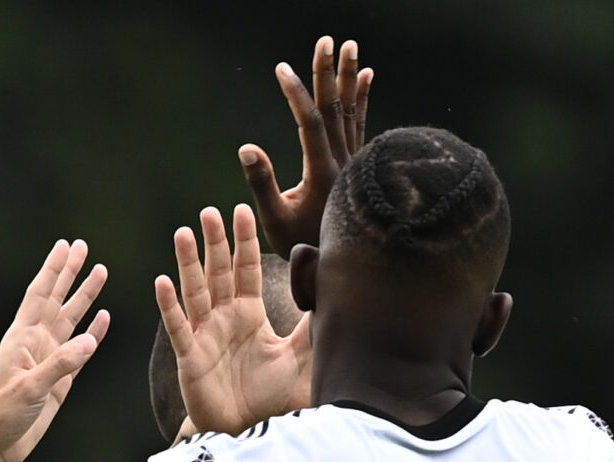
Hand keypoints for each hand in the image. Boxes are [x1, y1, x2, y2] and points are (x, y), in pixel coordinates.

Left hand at [0, 239, 111, 461]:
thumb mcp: (29, 388)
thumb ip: (60, 365)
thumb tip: (90, 341)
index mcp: (22, 338)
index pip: (40, 295)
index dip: (53, 270)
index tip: (65, 246)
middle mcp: (35, 343)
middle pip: (56, 299)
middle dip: (70, 273)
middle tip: (83, 247)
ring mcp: (48, 360)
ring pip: (71, 320)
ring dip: (85, 297)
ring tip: (100, 273)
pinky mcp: (58, 381)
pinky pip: (80, 351)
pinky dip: (93, 334)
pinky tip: (103, 319)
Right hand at [154, 204, 311, 435]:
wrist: (245, 432)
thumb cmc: (268, 396)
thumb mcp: (299, 357)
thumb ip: (310, 326)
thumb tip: (330, 291)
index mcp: (249, 314)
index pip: (247, 269)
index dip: (244, 242)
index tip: (241, 210)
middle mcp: (224, 319)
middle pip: (218, 273)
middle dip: (214, 242)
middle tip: (209, 211)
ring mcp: (204, 336)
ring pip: (195, 292)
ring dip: (188, 263)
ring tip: (182, 232)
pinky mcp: (190, 358)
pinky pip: (179, 327)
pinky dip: (170, 306)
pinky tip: (162, 282)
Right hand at [238, 36, 373, 253]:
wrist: (340, 268)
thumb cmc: (301, 247)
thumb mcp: (274, 220)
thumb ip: (262, 183)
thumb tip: (247, 147)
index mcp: (323, 172)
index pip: (310, 122)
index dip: (297, 94)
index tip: (282, 69)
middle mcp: (343, 163)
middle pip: (336, 108)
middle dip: (329, 73)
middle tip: (326, 41)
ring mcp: (353, 162)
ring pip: (352, 111)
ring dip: (349, 77)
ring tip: (350, 47)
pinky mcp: (357, 164)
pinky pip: (361, 124)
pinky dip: (363, 99)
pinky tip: (367, 77)